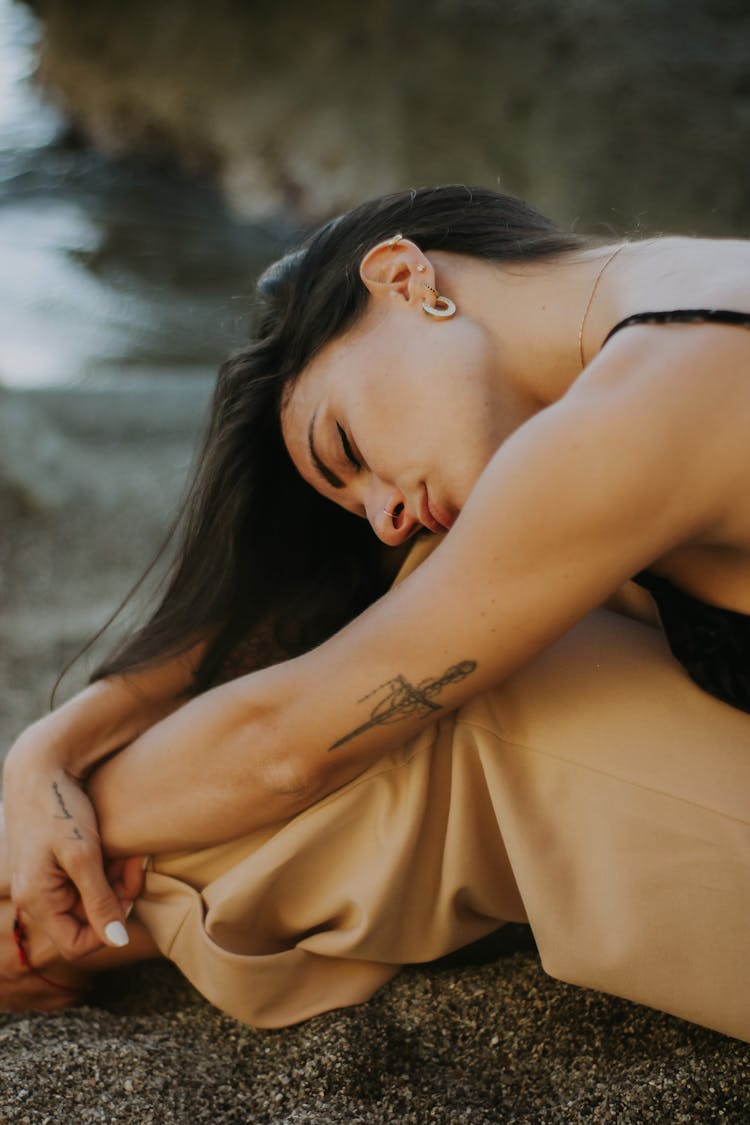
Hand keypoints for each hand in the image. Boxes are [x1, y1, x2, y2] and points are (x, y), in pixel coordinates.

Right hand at [3, 728, 143, 958]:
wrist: (43, 770)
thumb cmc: (60, 809)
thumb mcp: (84, 855)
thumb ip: (100, 900)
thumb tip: (118, 941)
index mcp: (37, 900)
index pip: (77, 944)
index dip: (109, 928)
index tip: (128, 895)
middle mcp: (36, 897)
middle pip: (87, 920)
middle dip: (116, 896)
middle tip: (133, 864)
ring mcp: (45, 882)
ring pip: (90, 900)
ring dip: (114, 880)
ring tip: (126, 853)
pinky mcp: (55, 866)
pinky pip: (85, 881)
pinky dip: (105, 868)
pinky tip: (115, 849)